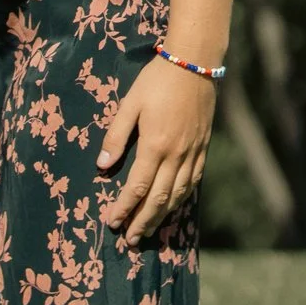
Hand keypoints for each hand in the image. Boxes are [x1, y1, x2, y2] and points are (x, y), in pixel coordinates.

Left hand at [97, 58, 214, 245]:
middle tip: (129, 240)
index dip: (125, 208)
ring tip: (148, 232)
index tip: (112, 222)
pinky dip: (181, 200)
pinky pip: (193, 183)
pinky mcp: (203, 149)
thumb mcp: (131, 103)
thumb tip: (102, 165)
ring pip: (178, 196)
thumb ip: (116, 135)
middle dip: (143, 222)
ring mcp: (193, 154)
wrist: (195, 64)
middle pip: (159, 199)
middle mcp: (176, 155)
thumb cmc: (157, 80)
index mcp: (155, 145)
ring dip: (162, 217)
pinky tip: (172, 207)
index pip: (138, 187)